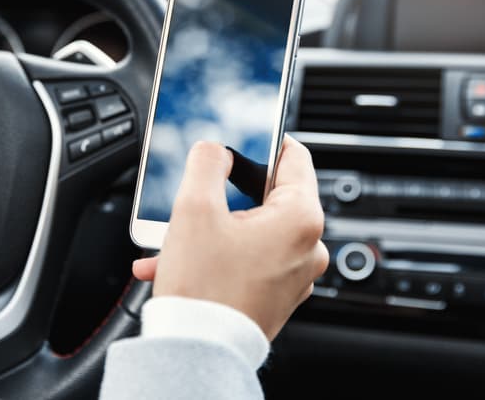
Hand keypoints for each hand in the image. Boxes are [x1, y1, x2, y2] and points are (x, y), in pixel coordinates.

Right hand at [133, 137, 327, 339]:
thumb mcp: (194, 208)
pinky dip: (219, 250)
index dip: (265, 138)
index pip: (294, 156)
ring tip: (177, 231)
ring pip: (254, 228)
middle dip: (227, 190)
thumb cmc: (203, 288)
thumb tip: (215, 147)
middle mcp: (307, 246)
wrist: (197, 350)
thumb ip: (207, 163)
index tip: (243, 133)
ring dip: (214, 224)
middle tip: (198, 188)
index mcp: (301, 218)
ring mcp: (294, 274)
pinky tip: (181, 255)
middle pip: (270, 194)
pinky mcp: (276, 294)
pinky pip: (249, 257)